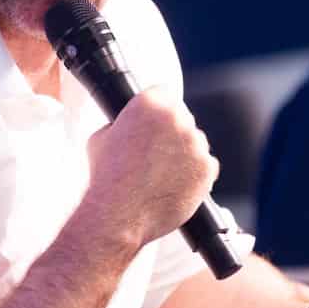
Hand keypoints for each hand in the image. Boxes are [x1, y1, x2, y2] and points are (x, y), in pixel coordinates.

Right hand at [80, 85, 217, 251]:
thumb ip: (120, 124)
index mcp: (149, 103)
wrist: (119, 213)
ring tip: (162, 174)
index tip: (152, 125)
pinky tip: (175, 184)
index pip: (163, 94)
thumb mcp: (101, 137)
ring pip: (194, 142)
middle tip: (156, 153)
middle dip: (171, 132)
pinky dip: (195, 174)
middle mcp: (176, 118)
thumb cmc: (106, 177)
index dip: (156, 111)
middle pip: (181, 117)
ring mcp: (195, 143)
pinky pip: (206, 165)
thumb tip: (126, 126)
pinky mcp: (207, 167)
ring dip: (184, 153)